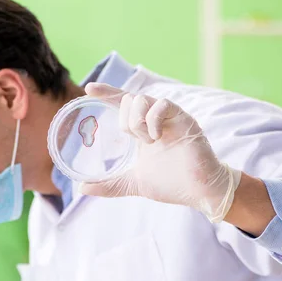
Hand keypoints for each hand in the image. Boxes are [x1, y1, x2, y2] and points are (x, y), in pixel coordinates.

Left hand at [79, 83, 241, 222]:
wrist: (199, 191)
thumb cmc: (172, 184)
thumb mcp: (134, 183)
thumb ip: (109, 185)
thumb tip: (82, 188)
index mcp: (144, 129)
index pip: (122, 105)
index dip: (106, 94)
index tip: (88, 89)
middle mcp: (155, 119)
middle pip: (129, 98)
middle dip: (125, 119)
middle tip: (136, 140)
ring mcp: (170, 117)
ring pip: (142, 99)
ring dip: (138, 121)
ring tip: (148, 141)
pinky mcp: (183, 118)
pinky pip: (161, 105)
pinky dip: (152, 121)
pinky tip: (156, 138)